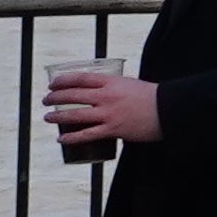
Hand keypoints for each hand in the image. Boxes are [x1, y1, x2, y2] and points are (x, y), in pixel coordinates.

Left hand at [41, 70, 159, 150]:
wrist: (170, 110)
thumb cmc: (153, 97)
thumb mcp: (131, 85)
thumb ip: (114, 89)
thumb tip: (100, 94)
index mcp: (112, 82)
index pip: (80, 78)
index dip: (62, 81)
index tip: (52, 84)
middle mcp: (107, 96)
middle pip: (73, 95)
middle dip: (55, 98)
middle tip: (46, 101)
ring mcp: (109, 114)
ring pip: (75, 115)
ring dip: (58, 116)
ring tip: (47, 117)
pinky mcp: (113, 130)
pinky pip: (87, 134)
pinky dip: (72, 137)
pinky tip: (62, 138)